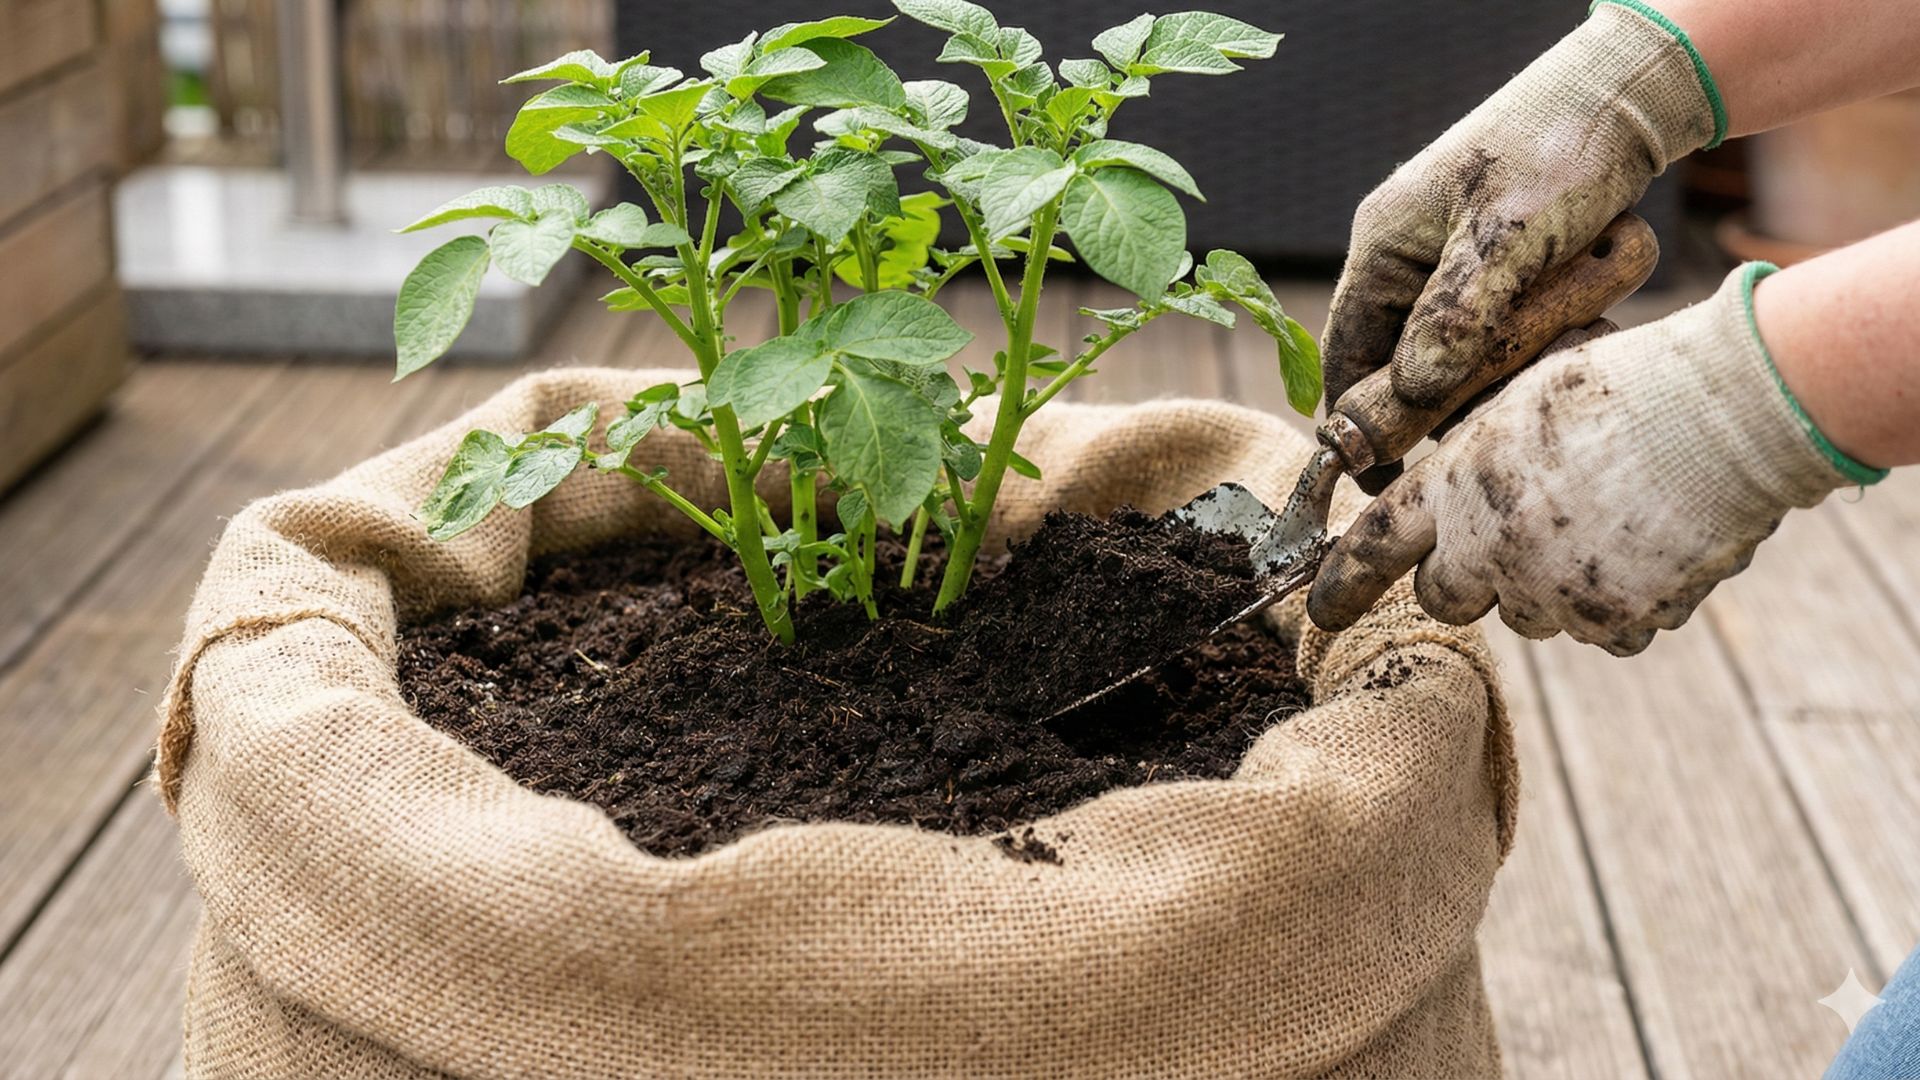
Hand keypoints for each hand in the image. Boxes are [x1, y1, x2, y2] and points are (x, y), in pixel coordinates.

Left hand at [1307, 265, 1867, 655]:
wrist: (1726, 412)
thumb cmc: (1623, 384)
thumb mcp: (1519, 400)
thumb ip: (1473, 462)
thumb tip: (1452, 508)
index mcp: (1457, 484)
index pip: (1373, 546)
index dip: (1338, 584)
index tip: (1317, 611)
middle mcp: (1490, 548)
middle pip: (1446, 596)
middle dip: (1467, 574)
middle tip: (1518, 530)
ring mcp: (1553, 593)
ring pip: (1528, 613)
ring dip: (1548, 583)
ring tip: (1605, 514)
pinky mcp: (1614, 621)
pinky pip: (1599, 631)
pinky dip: (1615, 603)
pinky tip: (1648, 545)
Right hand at [1324, 2, 1717, 491]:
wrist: (1632, 91)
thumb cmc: (1560, 147)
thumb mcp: (1508, 235)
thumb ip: (1458, 317)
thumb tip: (1411, 395)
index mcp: (1384, 252)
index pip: (1348, 361)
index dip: (1366, 426)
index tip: (1393, 485)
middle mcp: (1410, 266)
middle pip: (1416, 369)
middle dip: (1476, 378)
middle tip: (1526, 379)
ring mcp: (1457, 271)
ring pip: (1476, 356)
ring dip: (1530, 344)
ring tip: (1579, 304)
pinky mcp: (1506, 274)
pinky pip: (1518, 332)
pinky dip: (1557, 325)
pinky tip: (1593, 292)